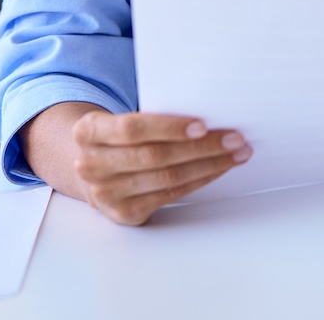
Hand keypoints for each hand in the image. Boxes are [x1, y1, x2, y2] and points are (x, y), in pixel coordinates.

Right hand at [22, 101, 252, 224]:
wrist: (92, 170)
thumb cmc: (117, 139)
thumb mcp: (117, 121)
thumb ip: (147, 117)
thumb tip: (206, 109)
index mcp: (88, 132)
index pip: (132, 129)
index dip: (169, 127)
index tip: (203, 124)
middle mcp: (91, 165)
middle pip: (155, 156)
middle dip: (202, 147)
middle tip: (234, 138)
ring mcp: (106, 194)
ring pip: (168, 177)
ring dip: (208, 165)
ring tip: (235, 153)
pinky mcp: (124, 213)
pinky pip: (170, 195)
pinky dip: (199, 180)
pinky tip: (217, 168)